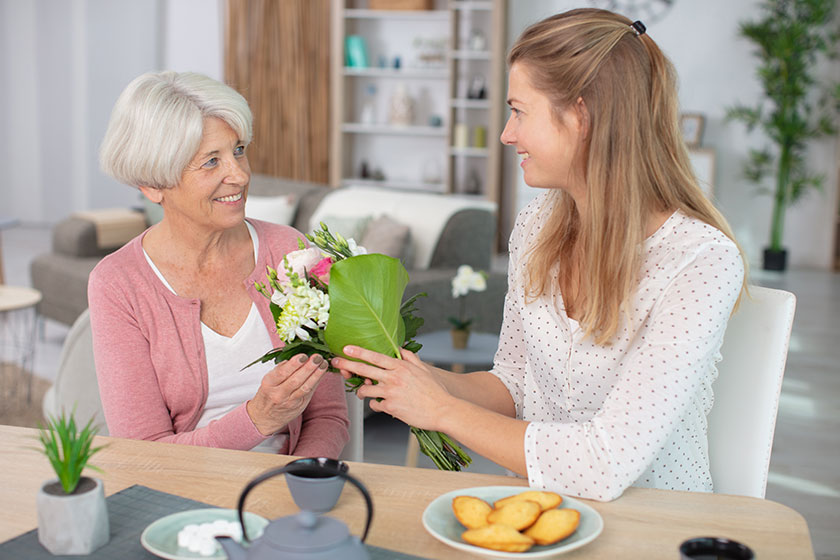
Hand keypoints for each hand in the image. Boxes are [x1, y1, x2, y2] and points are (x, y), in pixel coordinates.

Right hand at [247, 354, 328, 435]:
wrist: (265, 417)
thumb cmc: (268, 394)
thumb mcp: (269, 380)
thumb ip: (281, 368)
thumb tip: (297, 355)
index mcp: (269, 383)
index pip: (282, 372)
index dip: (294, 364)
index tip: (303, 355)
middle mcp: (278, 394)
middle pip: (296, 380)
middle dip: (308, 367)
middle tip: (317, 357)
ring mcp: (289, 401)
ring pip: (305, 387)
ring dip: (316, 374)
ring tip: (323, 364)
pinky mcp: (299, 406)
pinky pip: (309, 392)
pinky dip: (316, 382)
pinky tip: (321, 373)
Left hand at [331, 346, 454, 431]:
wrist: (443, 410)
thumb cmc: (435, 391)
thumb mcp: (424, 370)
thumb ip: (410, 358)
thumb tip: (400, 349)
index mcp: (401, 367)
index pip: (375, 356)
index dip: (359, 352)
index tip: (346, 348)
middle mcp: (394, 378)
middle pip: (364, 370)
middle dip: (347, 365)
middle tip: (335, 362)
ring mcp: (391, 393)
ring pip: (365, 390)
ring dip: (362, 391)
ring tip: (365, 392)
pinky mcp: (390, 407)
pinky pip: (375, 405)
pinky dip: (377, 404)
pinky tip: (385, 405)